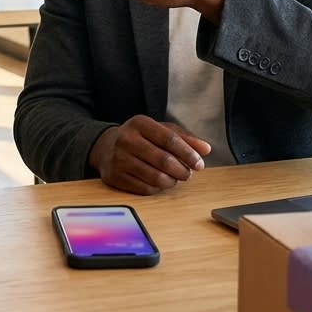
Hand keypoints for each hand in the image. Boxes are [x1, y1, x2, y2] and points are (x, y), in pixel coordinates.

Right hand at [88, 115, 211, 194]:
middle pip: (163, 160)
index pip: (169, 139)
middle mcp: (126, 139)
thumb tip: (205, 149)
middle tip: (188, 174)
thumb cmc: (140, 138)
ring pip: (155, 177)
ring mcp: (118, 159)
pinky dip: (158, 188)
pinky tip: (160, 182)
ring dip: (171, 181)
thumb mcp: (160, 130)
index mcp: (140, 123)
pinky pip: (144, 188)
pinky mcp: (114, 177)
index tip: (199, 163)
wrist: (105, 147)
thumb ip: (184, 138)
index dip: (188, 153)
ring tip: (175, 178)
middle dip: (182, 170)